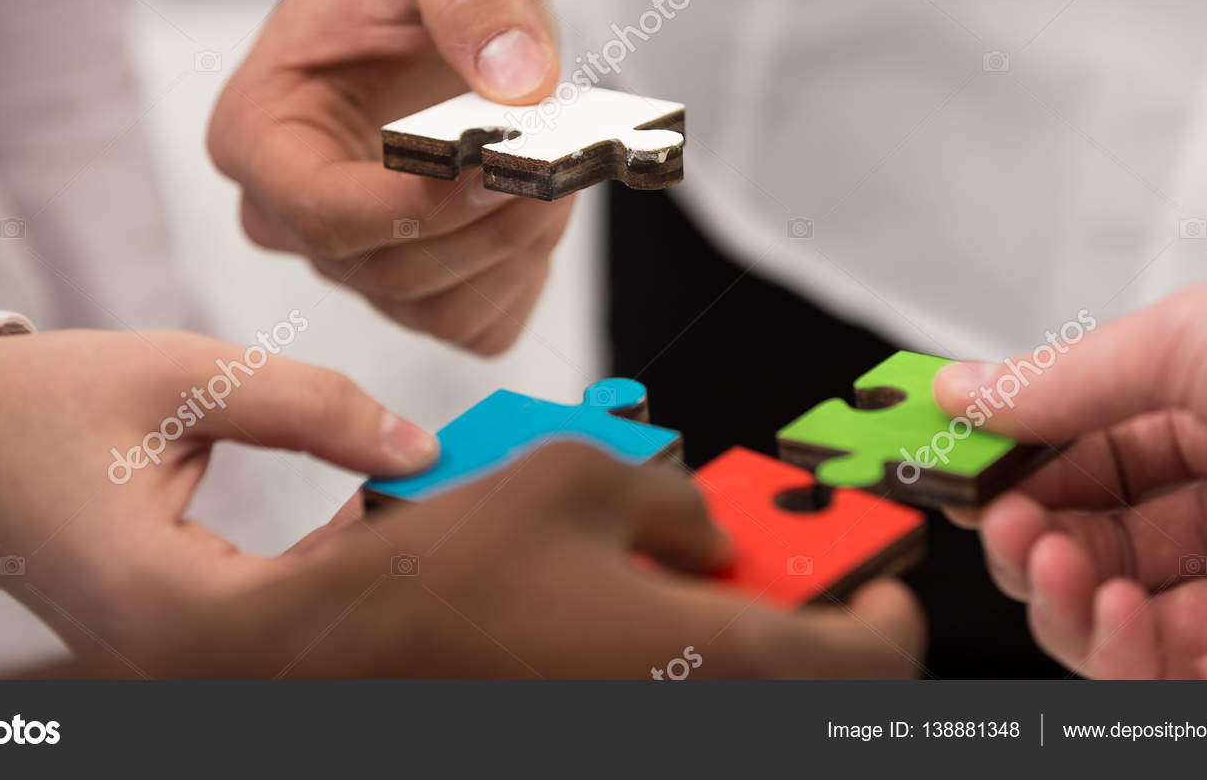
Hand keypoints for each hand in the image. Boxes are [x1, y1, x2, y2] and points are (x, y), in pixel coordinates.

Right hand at [0, 328, 437, 659]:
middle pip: (318, 631)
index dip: (399, 547)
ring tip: (413, 496)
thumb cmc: (51, 404)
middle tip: (448, 491)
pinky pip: (269, 626)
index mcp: (158, 598)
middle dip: (390, 562)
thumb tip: (421, 450)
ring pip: (299, 634)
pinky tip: (360, 520)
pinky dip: (321, 576)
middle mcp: (162, 652)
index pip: (319, 598)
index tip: (458, 493)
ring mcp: (163, 657)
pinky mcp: (168, 644)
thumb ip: (310, 407)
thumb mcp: (185, 377)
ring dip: (360, 568)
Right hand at [68, 444, 925, 678]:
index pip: (869, 659)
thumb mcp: (575, 473)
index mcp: (710, 663)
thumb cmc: (441, 572)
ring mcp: (629, 733)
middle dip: (794, 601)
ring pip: (723, 683)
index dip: (884, 598)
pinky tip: (604, 584)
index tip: (869, 559)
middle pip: (800, 678)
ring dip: (722, 619)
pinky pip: (655, 688)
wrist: (323, 662)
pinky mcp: (577, 729)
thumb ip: (672, 494)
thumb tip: (708, 526)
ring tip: (670, 547)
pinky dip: (657, 641)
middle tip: (764, 545)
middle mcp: (682, 719)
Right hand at [208, 0, 570, 354]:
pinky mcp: (414, 277)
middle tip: (564, 158)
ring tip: (564, 168)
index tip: (501, 161)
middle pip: (386, 268)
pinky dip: (522, 275)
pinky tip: (543, 207)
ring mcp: (351, 255)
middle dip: (488, 222)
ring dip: (516, 247)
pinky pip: (472, 322)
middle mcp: (288, 209)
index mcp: (256, 132)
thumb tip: (518, 81)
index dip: (416, 203)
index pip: (320, 211)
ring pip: (435, 305)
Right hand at [932, 263, 1206, 677]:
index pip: (1076, 456)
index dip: (1006, 464)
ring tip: (1047, 561)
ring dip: (1057, 596)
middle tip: (996, 518)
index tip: (942, 465)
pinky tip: (1111, 609)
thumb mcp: (1189, 340)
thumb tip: (957, 392)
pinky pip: (1170, 680)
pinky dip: (1118, 654)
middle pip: (1084, 544)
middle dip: (1023, 536)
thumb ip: (1062, 380)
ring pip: (1113, 620)